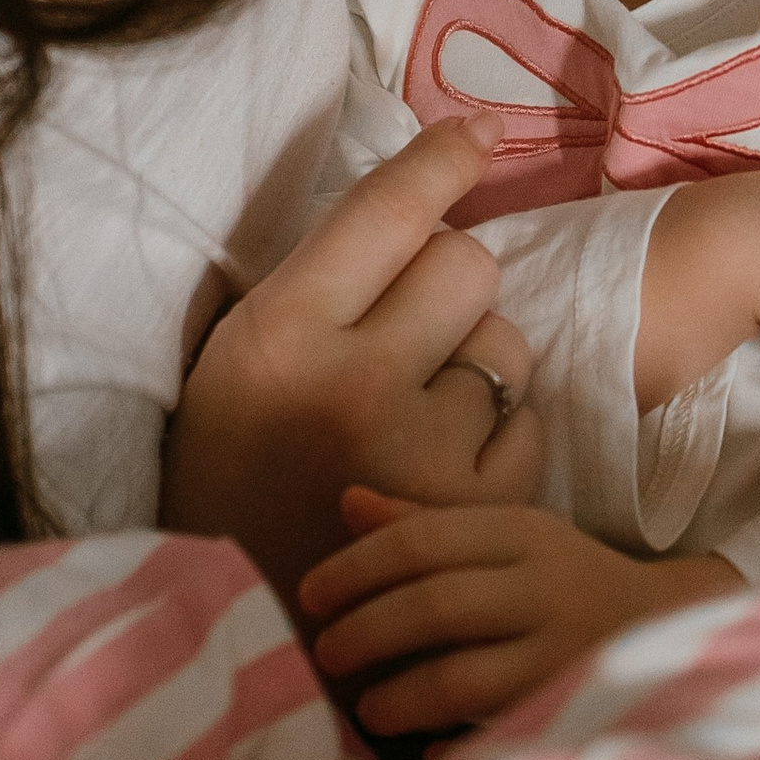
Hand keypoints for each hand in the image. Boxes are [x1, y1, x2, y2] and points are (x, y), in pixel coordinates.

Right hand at [163, 123, 545, 609]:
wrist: (240, 626)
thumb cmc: (231, 477)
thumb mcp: (235, 361)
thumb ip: (316, 287)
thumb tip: (416, 197)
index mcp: (280, 334)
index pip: (386, 211)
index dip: (442, 157)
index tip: (479, 133)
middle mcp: (355, 384)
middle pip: (467, 263)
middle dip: (447, 287)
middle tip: (406, 334)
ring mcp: (423, 452)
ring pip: (504, 344)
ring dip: (475, 362)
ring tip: (418, 413)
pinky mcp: (478, 511)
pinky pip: (527, 423)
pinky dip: (498, 436)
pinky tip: (444, 466)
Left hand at [299, 491, 746, 736]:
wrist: (675, 629)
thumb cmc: (562, 579)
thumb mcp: (504, 536)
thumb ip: (426, 522)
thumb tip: (347, 502)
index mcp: (520, 533)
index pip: (422, 541)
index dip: (356, 568)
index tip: (309, 595)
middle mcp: (544, 588)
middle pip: (436, 606)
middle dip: (368, 633)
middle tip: (326, 655)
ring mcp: (563, 654)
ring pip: (463, 678)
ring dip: (401, 696)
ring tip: (367, 710)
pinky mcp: (574, 710)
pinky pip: (500, 735)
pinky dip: (455, 746)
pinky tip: (423, 753)